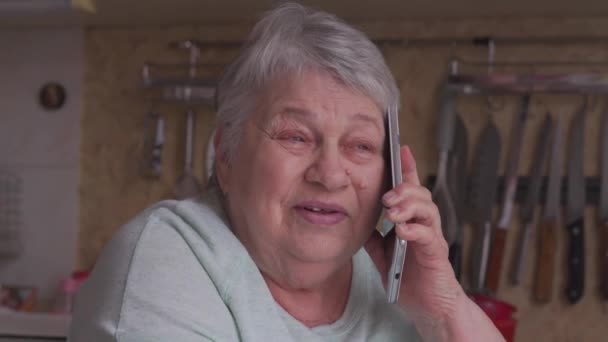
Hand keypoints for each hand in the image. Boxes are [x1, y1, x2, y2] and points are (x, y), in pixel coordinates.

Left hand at [365, 146, 503, 341]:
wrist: (427, 307)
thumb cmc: (409, 278)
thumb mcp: (383, 254)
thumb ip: (373, 236)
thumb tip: (354, 217)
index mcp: (412, 221)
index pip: (410, 190)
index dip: (407, 168)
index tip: (400, 148)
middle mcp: (425, 226)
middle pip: (421, 195)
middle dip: (404, 189)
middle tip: (386, 195)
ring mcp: (433, 239)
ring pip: (428, 210)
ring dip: (409, 206)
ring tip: (392, 210)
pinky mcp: (437, 256)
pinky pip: (430, 237)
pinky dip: (416, 230)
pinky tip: (403, 230)